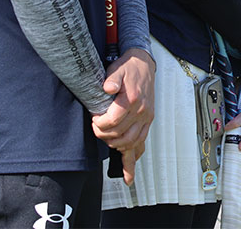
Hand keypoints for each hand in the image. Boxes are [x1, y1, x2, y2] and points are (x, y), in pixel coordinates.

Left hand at [91, 48, 155, 184]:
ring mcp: (146, 118)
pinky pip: (141, 144)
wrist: (144, 64)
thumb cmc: (129, 68)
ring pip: (130, 143)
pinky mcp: (147, 122)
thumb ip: (112, 79)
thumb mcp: (117, 69)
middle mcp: (142, 111)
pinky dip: (133, 160)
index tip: (94, 119)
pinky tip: (128, 176)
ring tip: (106, 140)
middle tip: (96, 128)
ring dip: (116, 146)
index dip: (99, 124)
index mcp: (133, 100)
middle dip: (104, 135)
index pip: (113, 121)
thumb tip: (107, 87)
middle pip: (120, 135)